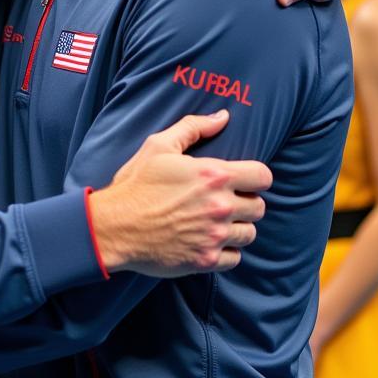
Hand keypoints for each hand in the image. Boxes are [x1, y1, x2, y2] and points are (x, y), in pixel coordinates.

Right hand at [89, 111, 271, 277]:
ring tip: (217, 222)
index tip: (243, 181)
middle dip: (245, 203)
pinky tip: (209, 241)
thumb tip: (223, 117)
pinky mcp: (206, 260)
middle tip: (225, 202)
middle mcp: (220, 206)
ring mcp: (215, 236)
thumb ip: (193, 127)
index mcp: (213, 175)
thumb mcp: (159, 146)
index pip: (263, 176)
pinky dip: (226, 251)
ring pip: (249, 233)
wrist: (114, 226)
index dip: (256, 177)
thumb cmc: (136, 184)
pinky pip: (235, 257)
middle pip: (259, 207)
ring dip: (237, 227)